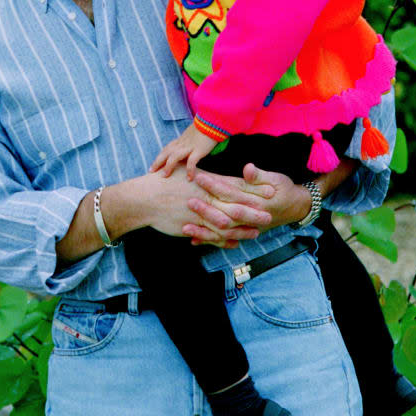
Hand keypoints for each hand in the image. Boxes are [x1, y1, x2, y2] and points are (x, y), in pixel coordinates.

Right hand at [147, 165, 267, 247]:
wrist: (145, 197)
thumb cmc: (165, 180)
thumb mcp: (187, 172)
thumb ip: (207, 177)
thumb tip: (219, 177)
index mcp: (208, 182)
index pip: (236, 186)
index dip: (254, 189)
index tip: (270, 191)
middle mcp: (207, 197)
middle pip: (235, 205)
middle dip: (254, 211)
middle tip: (270, 215)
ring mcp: (200, 213)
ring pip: (226, 223)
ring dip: (242, 229)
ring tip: (257, 232)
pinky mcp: (192, 226)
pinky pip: (211, 235)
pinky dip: (224, 240)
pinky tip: (233, 243)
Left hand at [150, 123, 217, 179]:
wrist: (213, 121)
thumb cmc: (205, 127)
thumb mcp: (194, 133)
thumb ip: (189, 140)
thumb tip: (189, 146)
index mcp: (181, 140)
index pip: (167, 148)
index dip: (160, 157)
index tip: (154, 165)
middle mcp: (182, 143)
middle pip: (166, 152)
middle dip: (158, 162)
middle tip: (151, 171)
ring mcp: (190, 146)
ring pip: (174, 157)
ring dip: (168, 166)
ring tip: (164, 176)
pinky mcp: (198, 150)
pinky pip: (191, 162)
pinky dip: (189, 170)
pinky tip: (189, 178)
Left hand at [187, 163, 308, 244]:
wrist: (296, 207)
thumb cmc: (284, 189)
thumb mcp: (276, 178)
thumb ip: (259, 175)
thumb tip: (248, 168)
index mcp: (256, 201)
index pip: (232, 192)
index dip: (215, 186)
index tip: (199, 178)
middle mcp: (250, 217)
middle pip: (225, 214)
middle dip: (206, 210)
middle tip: (188, 202)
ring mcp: (247, 228)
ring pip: (224, 232)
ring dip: (205, 231)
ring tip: (186, 227)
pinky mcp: (244, 233)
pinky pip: (226, 240)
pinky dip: (211, 240)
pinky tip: (195, 240)